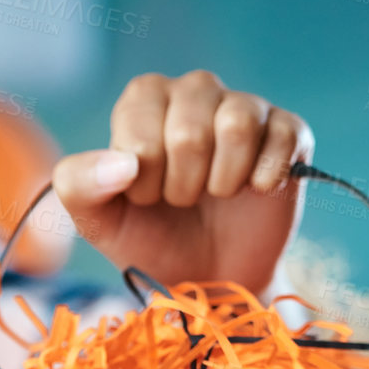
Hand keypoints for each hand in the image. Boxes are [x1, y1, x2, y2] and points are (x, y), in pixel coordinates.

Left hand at [52, 70, 313, 293]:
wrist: (207, 276)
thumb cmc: (148, 237)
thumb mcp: (96, 219)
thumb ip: (79, 185)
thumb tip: (122, 164)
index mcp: (144, 99)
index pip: (140, 126)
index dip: (142, 177)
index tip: (144, 196)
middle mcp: (194, 91)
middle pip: (188, 130)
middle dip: (181, 186)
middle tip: (182, 200)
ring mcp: (245, 107)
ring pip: (237, 125)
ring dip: (221, 181)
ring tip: (215, 195)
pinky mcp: (289, 131)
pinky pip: (284, 138)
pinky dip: (263, 180)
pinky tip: (252, 192)